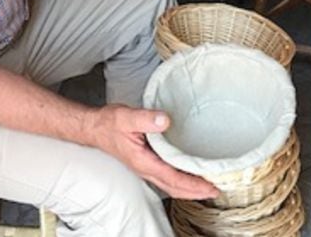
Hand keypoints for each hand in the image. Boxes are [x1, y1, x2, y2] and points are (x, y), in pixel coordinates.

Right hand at [87, 104, 218, 200]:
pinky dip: (181, 181)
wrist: (94, 128)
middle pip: (174, 188)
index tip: (210, 186)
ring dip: (189, 189)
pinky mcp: (146, 163)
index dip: (193, 184)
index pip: (173, 178)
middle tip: (216, 191)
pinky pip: (167, 177)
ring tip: (207, 186)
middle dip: (195, 192)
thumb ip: (146, 119)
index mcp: (143, 162)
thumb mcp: (126, 117)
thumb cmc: (109, 123)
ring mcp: (145, 168)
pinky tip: (189, 175)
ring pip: (171, 185)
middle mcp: (145, 169)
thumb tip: (166, 120)